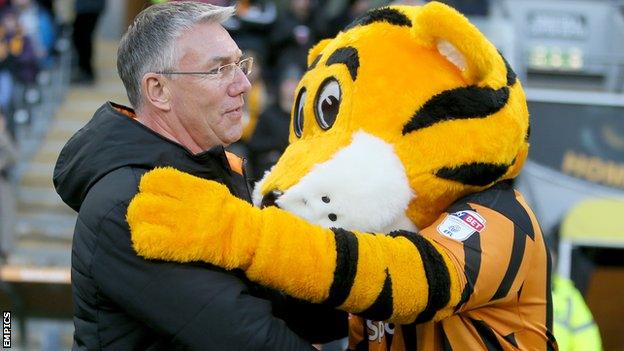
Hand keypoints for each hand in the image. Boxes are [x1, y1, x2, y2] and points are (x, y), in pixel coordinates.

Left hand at [127, 167, 260, 268]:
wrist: (243, 236)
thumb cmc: (229, 211)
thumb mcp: (217, 185)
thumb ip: (203, 173)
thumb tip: (200, 158)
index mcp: (191, 188)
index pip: (154, 179)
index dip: (149, 185)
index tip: (152, 191)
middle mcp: (182, 205)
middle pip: (143, 201)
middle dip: (140, 205)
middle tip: (145, 210)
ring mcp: (178, 226)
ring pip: (140, 219)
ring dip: (138, 222)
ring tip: (144, 225)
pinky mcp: (177, 245)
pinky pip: (147, 240)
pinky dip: (143, 240)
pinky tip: (147, 240)